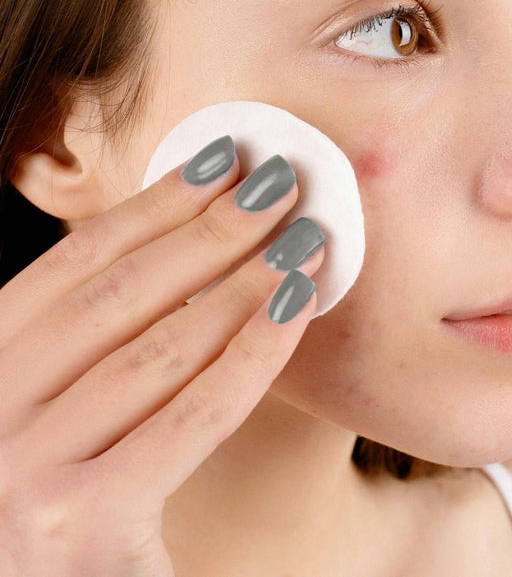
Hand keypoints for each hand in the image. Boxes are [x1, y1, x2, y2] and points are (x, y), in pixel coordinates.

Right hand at [0, 148, 323, 576]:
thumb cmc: (77, 513)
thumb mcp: (65, 411)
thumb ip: (102, 339)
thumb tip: (199, 229)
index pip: (75, 262)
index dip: (154, 203)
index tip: (223, 158)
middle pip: (119, 294)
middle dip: (211, 228)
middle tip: (281, 180)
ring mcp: (19, 473)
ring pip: (159, 347)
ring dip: (245, 280)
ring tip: (306, 238)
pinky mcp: (75, 529)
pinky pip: (189, 418)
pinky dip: (252, 354)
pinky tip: (299, 308)